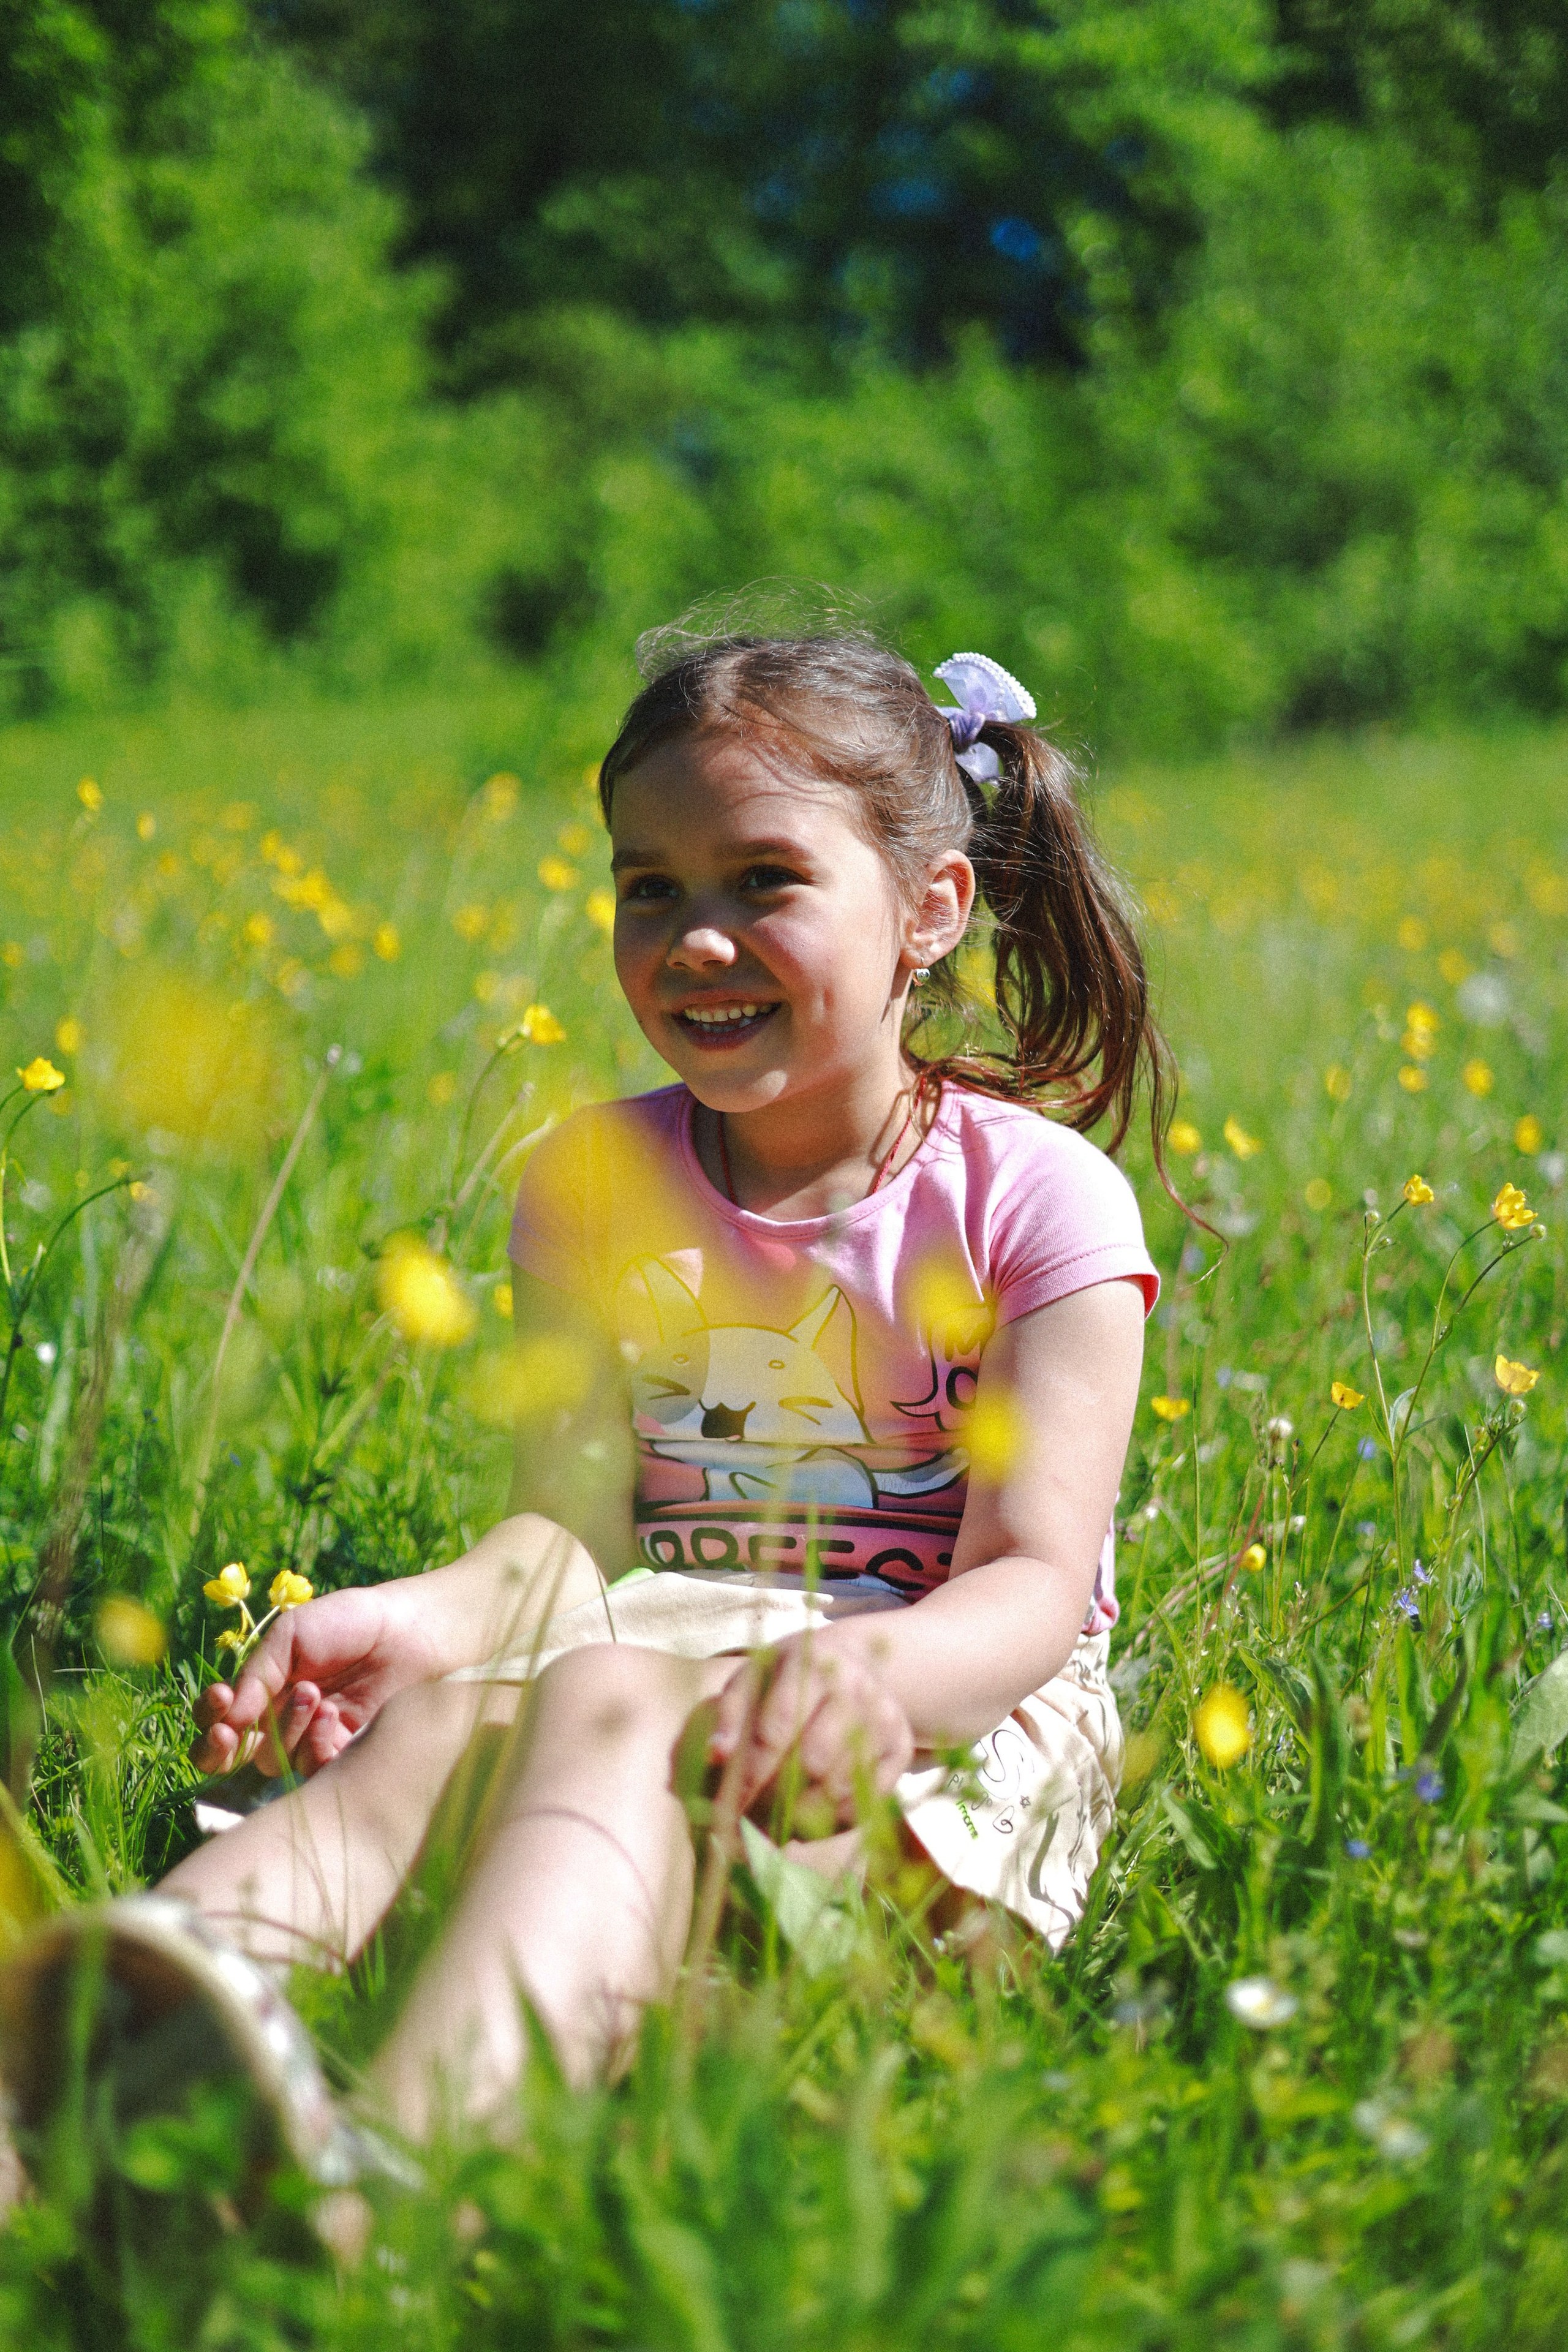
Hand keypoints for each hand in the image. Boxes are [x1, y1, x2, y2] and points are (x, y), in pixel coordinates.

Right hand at [192, 1580, 441, 1777]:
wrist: (412, 1631)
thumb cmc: (351, 1623)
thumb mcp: (293, 1635)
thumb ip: (257, 1673)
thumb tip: (228, 1718)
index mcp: (263, 1688)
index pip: (219, 1717)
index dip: (211, 1717)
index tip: (222, 1698)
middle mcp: (280, 1720)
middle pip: (231, 1755)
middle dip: (221, 1748)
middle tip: (230, 1731)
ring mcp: (310, 1741)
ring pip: (272, 1761)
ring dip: (285, 1728)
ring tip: (314, 1693)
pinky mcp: (343, 1757)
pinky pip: (312, 1771)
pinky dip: (314, 1745)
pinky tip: (333, 1715)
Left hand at [707, 1631, 913, 1824]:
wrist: (850, 1665)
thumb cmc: (787, 1679)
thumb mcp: (752, 1680)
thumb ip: (731, 1714)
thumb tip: (717, 1755)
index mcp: (811, 1661)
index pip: (776, 1730)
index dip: (749, 1775)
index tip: (727, 1810)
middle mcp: (855, 1685)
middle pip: (812, 1761)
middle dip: (775, 1800)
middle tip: (749, 1822)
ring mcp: (885, 1716)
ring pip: (840, 1786)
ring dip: (802, 1817)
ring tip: (774, 1824)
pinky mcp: (901, 1747)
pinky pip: (866, 1803)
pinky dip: (832, 1823)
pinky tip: (808, 1820)